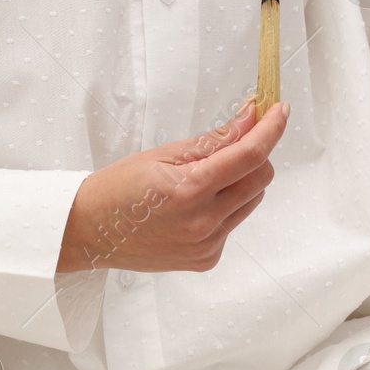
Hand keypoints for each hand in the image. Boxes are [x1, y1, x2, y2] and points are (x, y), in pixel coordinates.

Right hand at [57, 98, 289, 273]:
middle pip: (260, 179)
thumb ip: (214, 140)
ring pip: (250, 202)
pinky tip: (193, 206)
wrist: (90, 231)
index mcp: (190, 190)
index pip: (249, 155)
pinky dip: (224, 207)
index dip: (270, 129)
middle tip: (237, 139)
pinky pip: (232, 224)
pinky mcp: (206, 259)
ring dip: (240, 182)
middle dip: (254, 154)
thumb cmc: (119, 188)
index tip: (279, 110)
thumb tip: (250, 119)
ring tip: (204, 178)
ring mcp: (206, 245)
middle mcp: (203, 223)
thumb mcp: (164, 154)